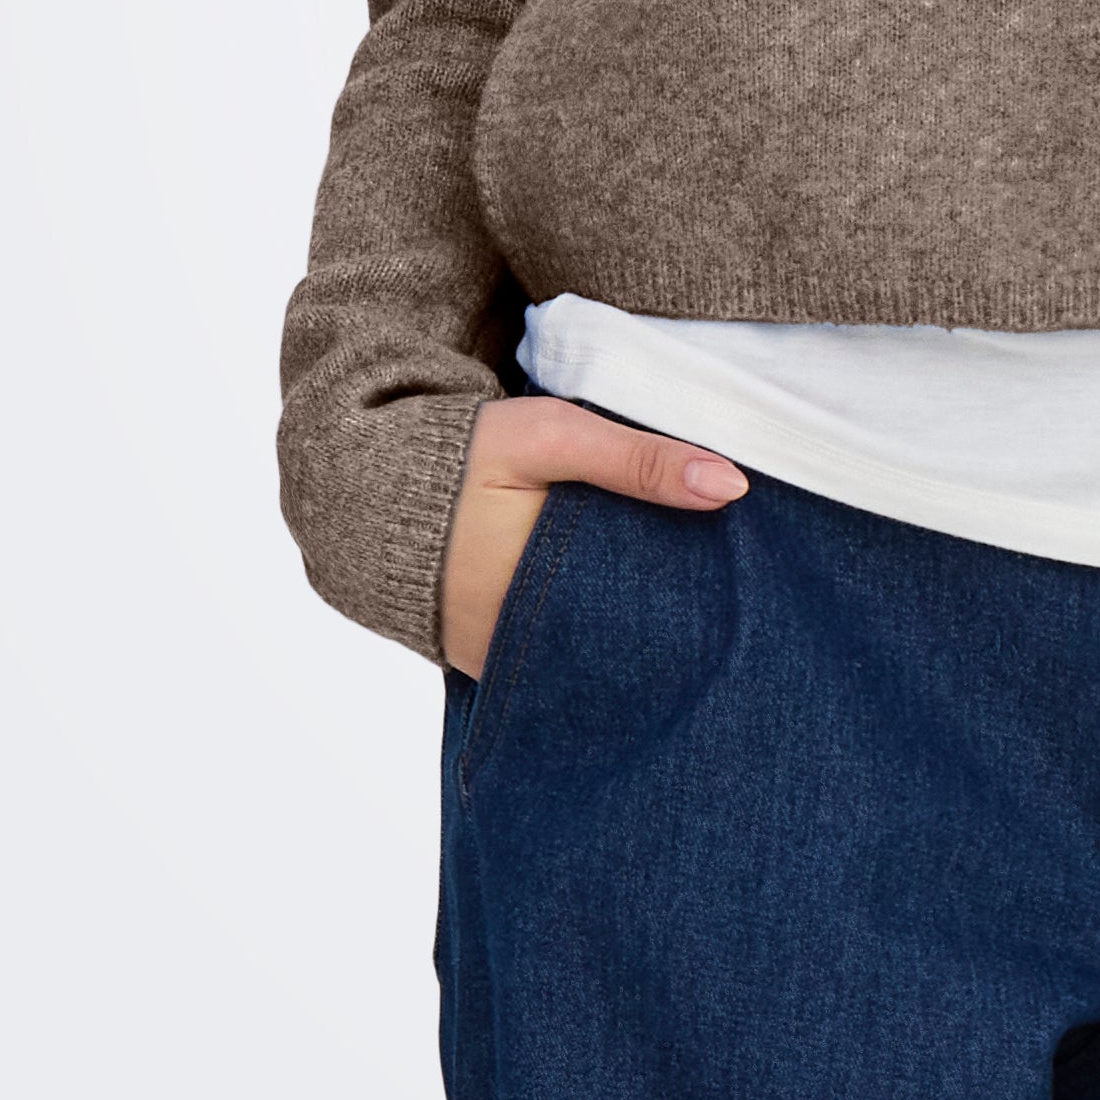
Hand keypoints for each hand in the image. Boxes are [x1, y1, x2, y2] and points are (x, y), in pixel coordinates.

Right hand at [439, 391, 746, 677]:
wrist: (366, 482)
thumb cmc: (463, 454)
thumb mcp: (552, 437)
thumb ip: (637, 459)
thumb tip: (732, 485)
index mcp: (533, 592)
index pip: (638, 614)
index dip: (688, 597)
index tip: (732, 579)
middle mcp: (514, 644)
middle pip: (618, 642)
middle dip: (663, 617)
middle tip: (718, 594)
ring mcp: (498, 661)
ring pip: (589, 654)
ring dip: (626, 628)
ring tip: (681, 603)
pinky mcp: (485, 661)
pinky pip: (554, 657)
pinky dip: (588, 634)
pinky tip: (620, 606)